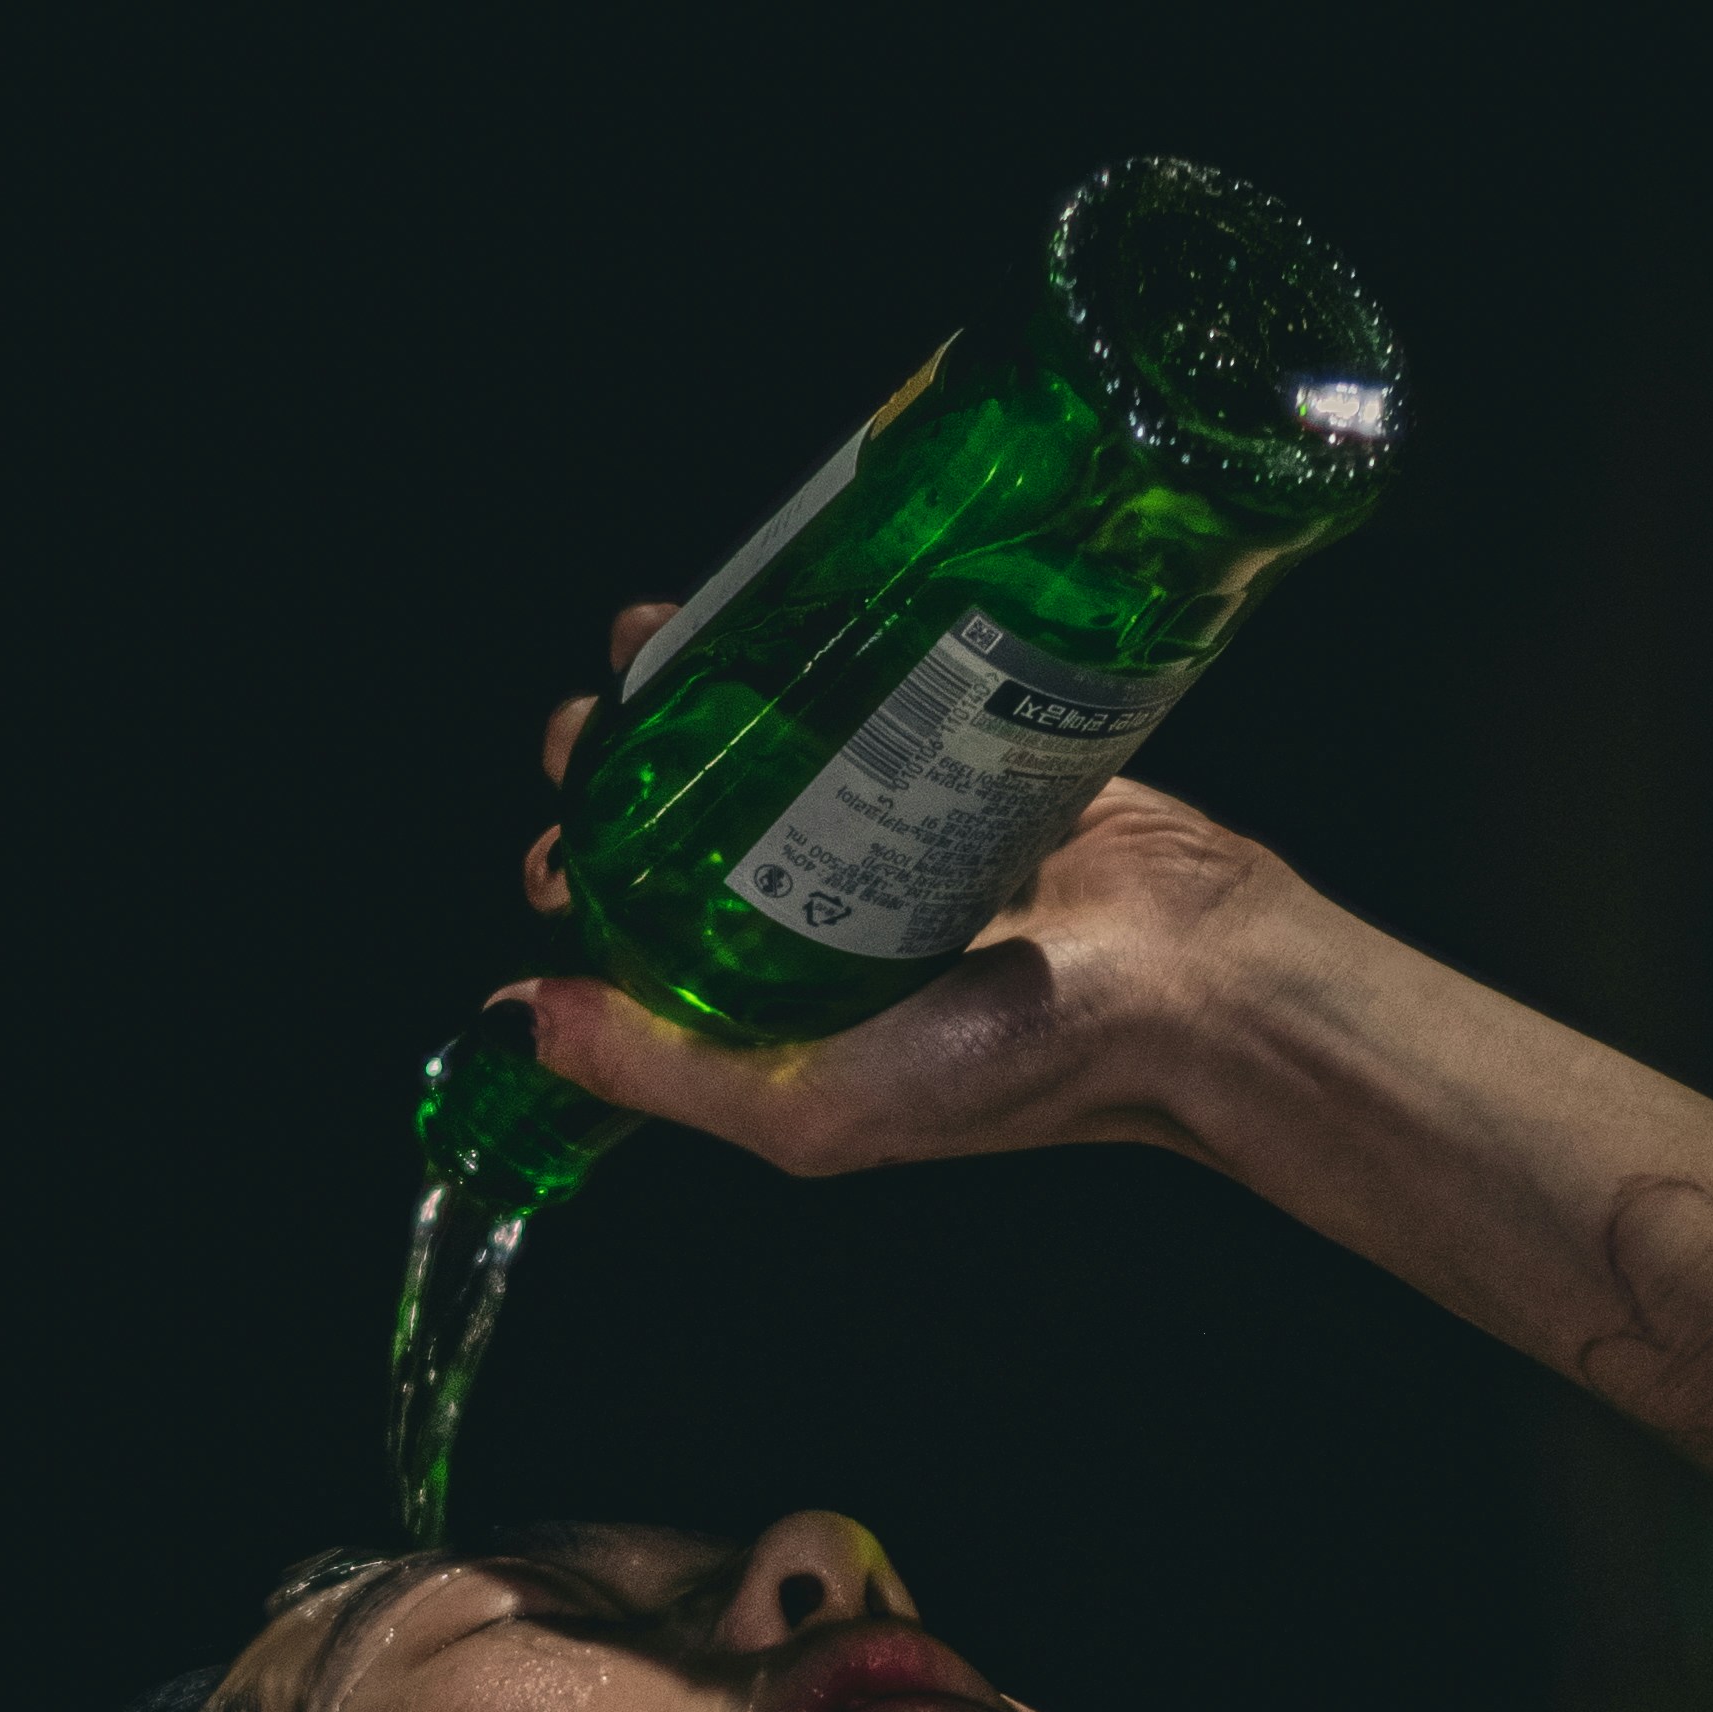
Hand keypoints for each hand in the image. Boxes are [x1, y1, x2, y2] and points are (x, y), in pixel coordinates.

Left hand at [492, 603, 1294, 1176]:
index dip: (580, 888)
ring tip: (651, 648)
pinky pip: (857, 682)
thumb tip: (519, 1019)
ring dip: (693, 692)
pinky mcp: (958, 747)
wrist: (1193, 978)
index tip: (552, 852)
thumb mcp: (814, 1106)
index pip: (643, 941)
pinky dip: (801, 641)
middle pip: (685, 826)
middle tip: (590, 737)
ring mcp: (888, 826)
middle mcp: (824, 919)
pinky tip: (756, 605)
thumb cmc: (1019, 1066)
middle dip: (618, 775)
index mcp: (779, 1011)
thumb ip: (664, 1072)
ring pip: (760, 742)